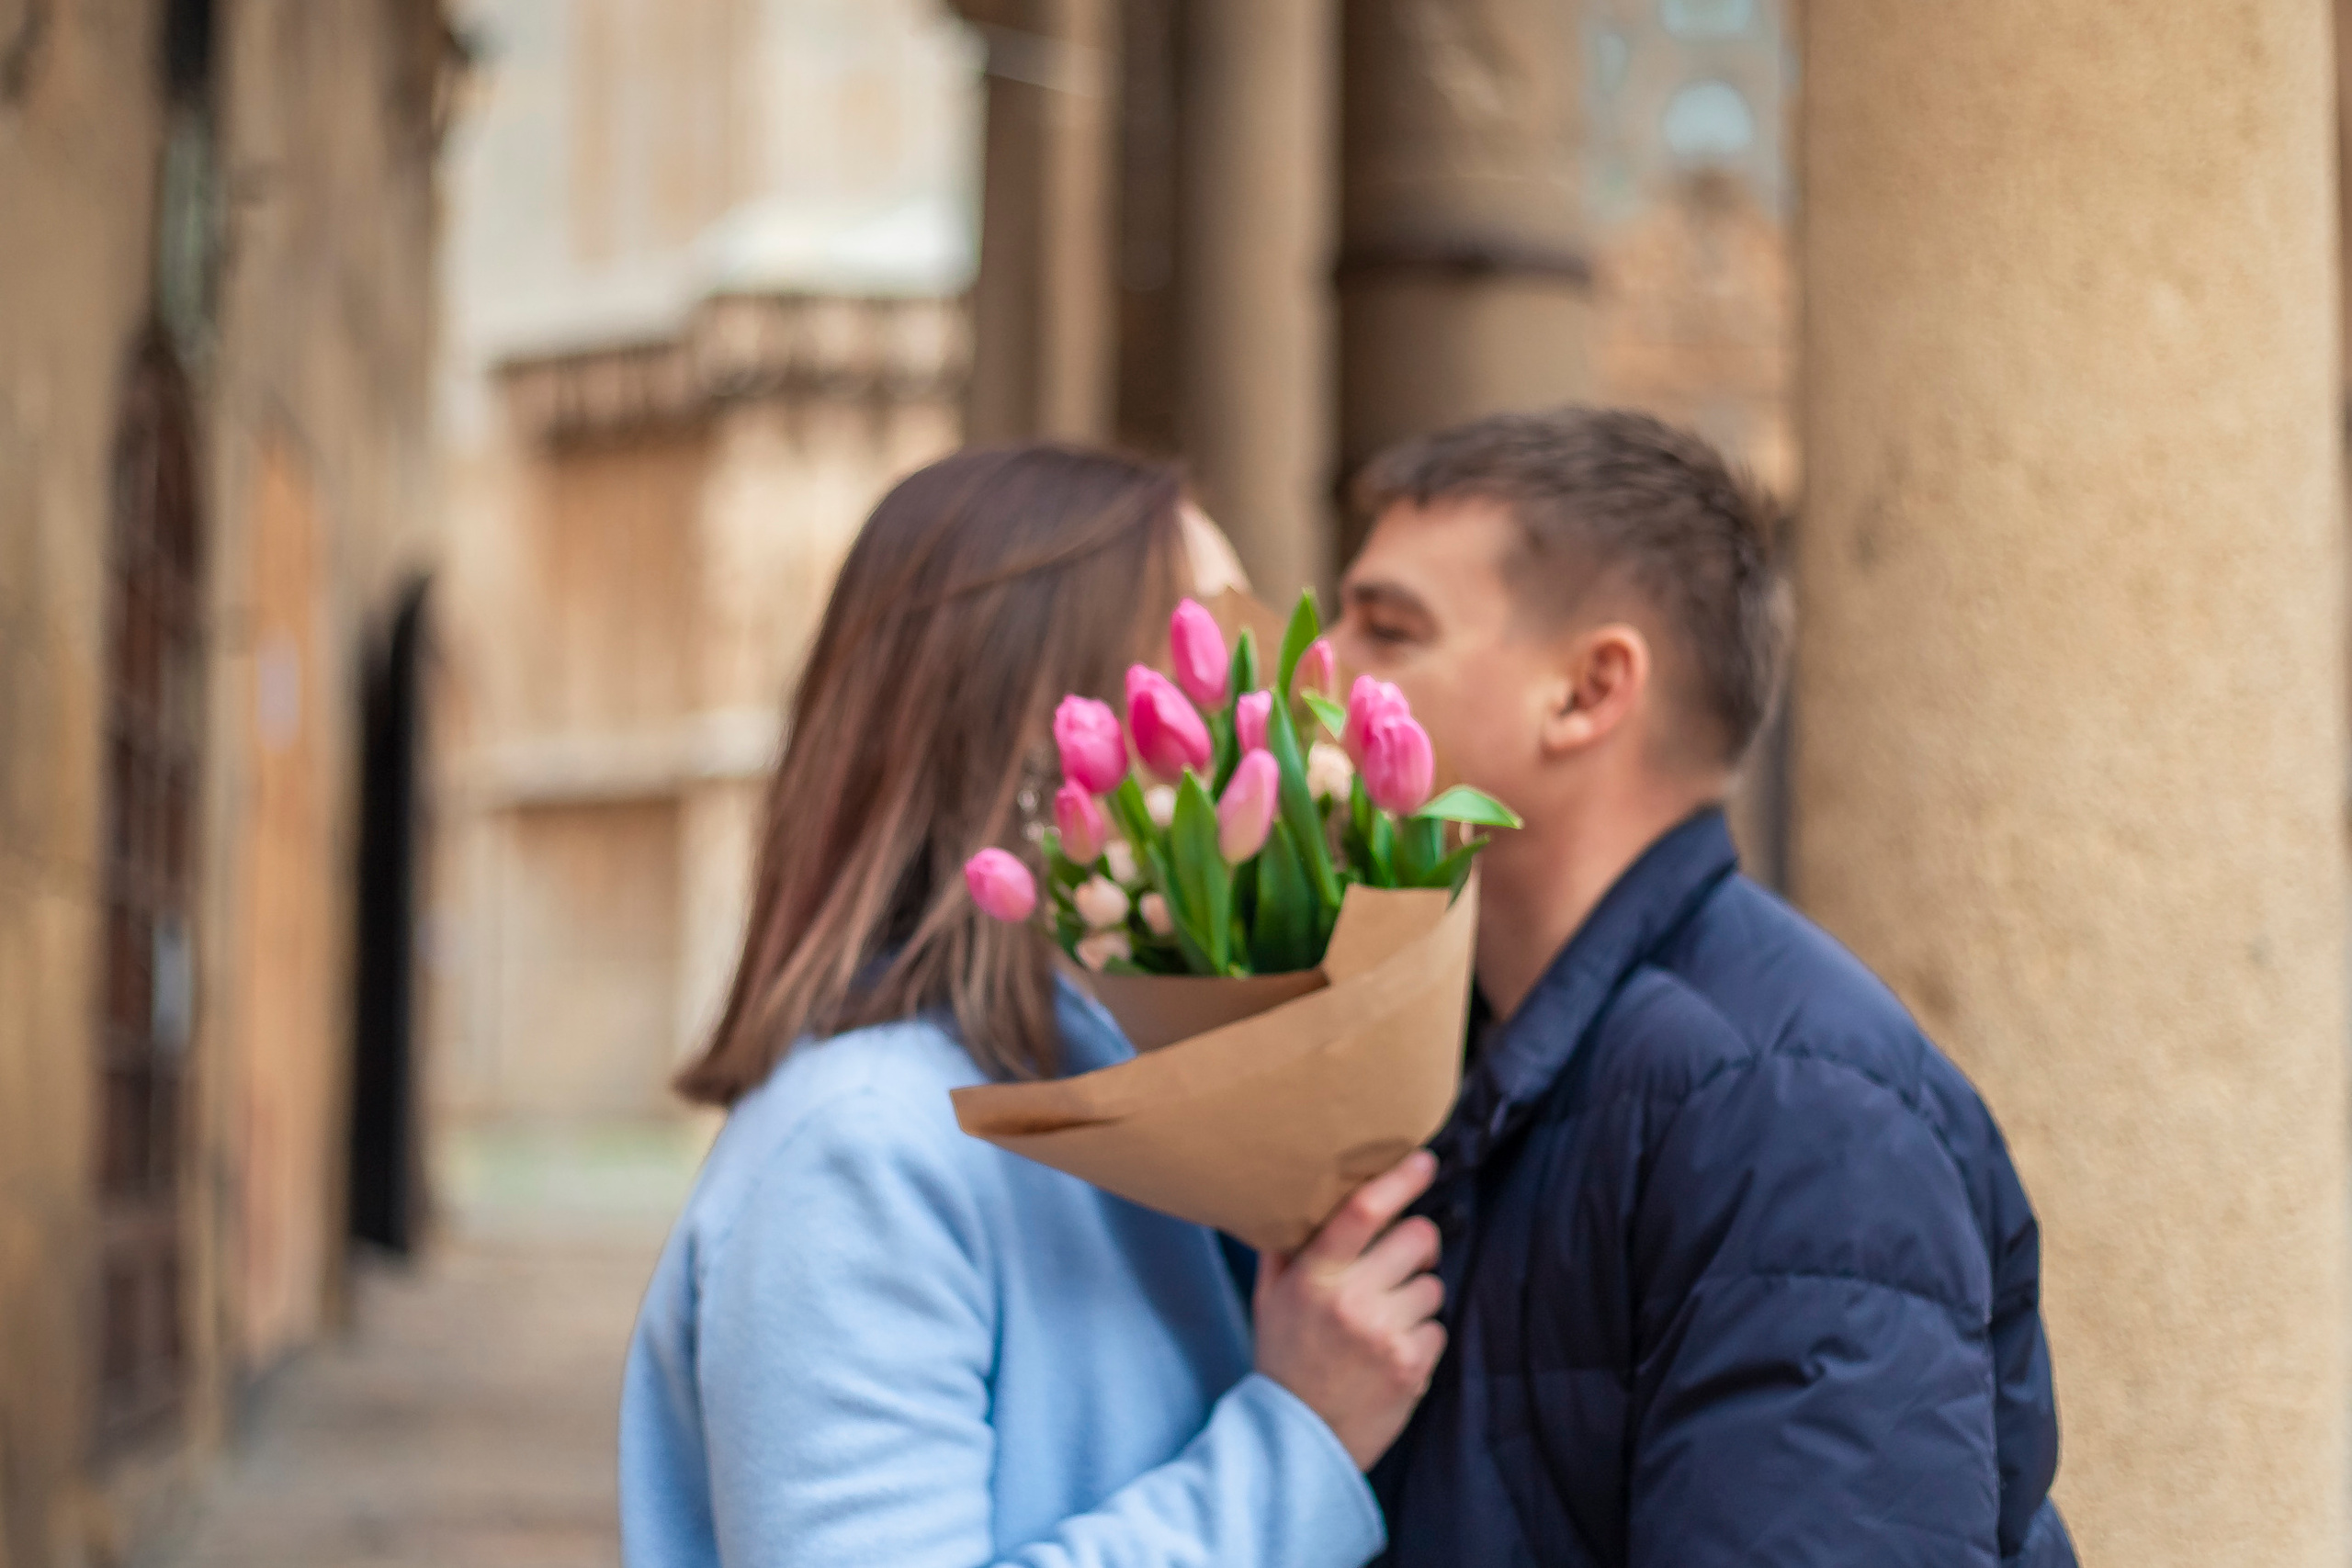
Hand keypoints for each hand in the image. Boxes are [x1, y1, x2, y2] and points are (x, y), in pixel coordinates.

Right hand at [1253, 1150, 1446, 1469]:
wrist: (1297, 1439)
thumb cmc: (1285, 1359)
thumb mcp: (1271, 1299)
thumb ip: (1287, 1249)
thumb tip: (1303, 1199)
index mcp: (1315, 1276)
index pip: (1364, 1212)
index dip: (1400, 1179)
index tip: (1424, 1160)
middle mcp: (1352, 1300)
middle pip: (1418, 1238)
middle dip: (1417, 1243)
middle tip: (1402, 1259)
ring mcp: (1386, 1334)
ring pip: (1433, 1285)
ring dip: (1416, 1297)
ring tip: (1384, 1321)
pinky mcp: (1412, 1366)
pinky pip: (1438, 1328)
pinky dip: (1421, 1337)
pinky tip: (1392, 1352)